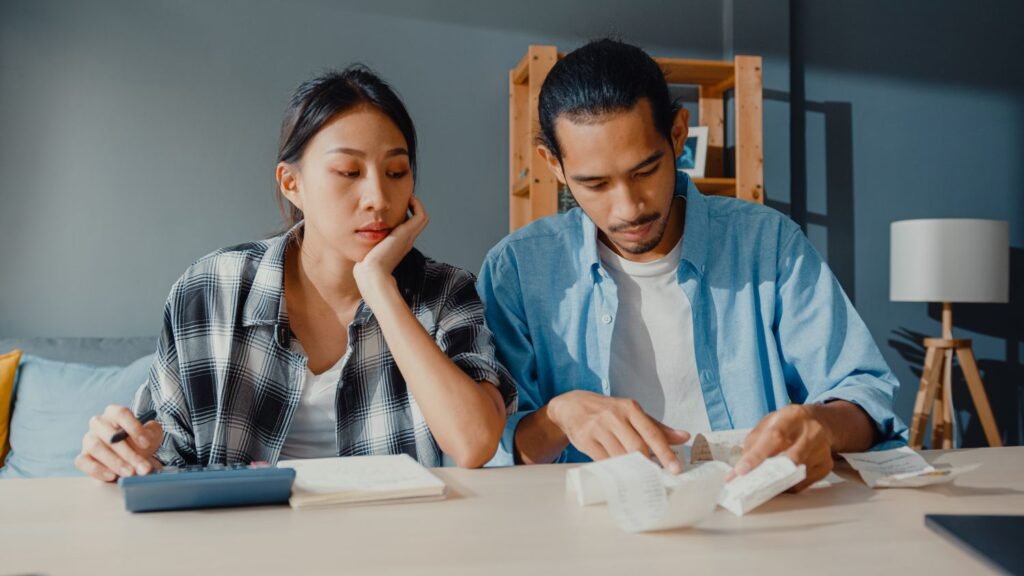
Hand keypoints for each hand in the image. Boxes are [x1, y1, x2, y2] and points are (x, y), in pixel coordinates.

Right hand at [75, 405, 163, 481]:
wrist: (133, 458)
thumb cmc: (141, 442)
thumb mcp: (152, 433)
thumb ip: (152, 431)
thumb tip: (147, 437)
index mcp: (115, 413)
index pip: (121, 414)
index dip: (134, 428)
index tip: (147, 443)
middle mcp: (99, 423)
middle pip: (110, 435)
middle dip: (129, 453)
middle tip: (143, 467)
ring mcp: (88, 439)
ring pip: (96, 448)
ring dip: (116, 462)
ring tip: (130, 473)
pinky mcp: (83, 456)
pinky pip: (83, 462)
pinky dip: (97, 470)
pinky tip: (112, 476)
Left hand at [353, 195, 428, 293]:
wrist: (372, 272)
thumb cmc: (366, 266)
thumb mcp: (367, 251)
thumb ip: (366, 243)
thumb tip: (357, 235)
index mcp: (399, 245)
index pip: (406, 227)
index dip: (403, 215)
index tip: (392, 206)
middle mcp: (406, 240)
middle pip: (415, 221)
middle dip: (410, 207)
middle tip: (401, 197)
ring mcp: (409, 237)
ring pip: (421, 217)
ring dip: (415, 205)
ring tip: (405, 196)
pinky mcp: (408, 233)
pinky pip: (421, 215)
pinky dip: (417, 205)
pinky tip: (406, 199)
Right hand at [549, 390, 689, 472]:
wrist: (572, 406)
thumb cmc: (607, 411)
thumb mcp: (631, 413)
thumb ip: (657, 427)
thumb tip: (684, 437)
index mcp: (630, 408)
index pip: (652, 433)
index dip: (665, 453)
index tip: (675, 469)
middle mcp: (614, 416)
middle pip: (637, 447)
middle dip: (649, 465)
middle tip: (658, 478)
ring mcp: (598, 428)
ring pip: (620, 456)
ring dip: (632, 469)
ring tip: (642, 478)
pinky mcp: (586, 440)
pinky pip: (604, 461)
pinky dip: (615, 469)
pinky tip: (622, 474)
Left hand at [727, 404, 833, 491]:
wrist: (820, 422)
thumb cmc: (788, 424)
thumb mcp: (768, 424)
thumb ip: (754, 443)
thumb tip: (740, 470)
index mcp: (793, 415)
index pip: (774, 437)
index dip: (757, 456)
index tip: (741, 471)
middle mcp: (811, 431)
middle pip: (790, 458)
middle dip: (766, 474)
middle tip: (747, 485)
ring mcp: (821, 450)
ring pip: (795, 474)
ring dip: (774, 483)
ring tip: (758, 487)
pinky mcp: (825, 465)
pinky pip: (802, 483)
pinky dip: (786, 486)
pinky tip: (777, 483)